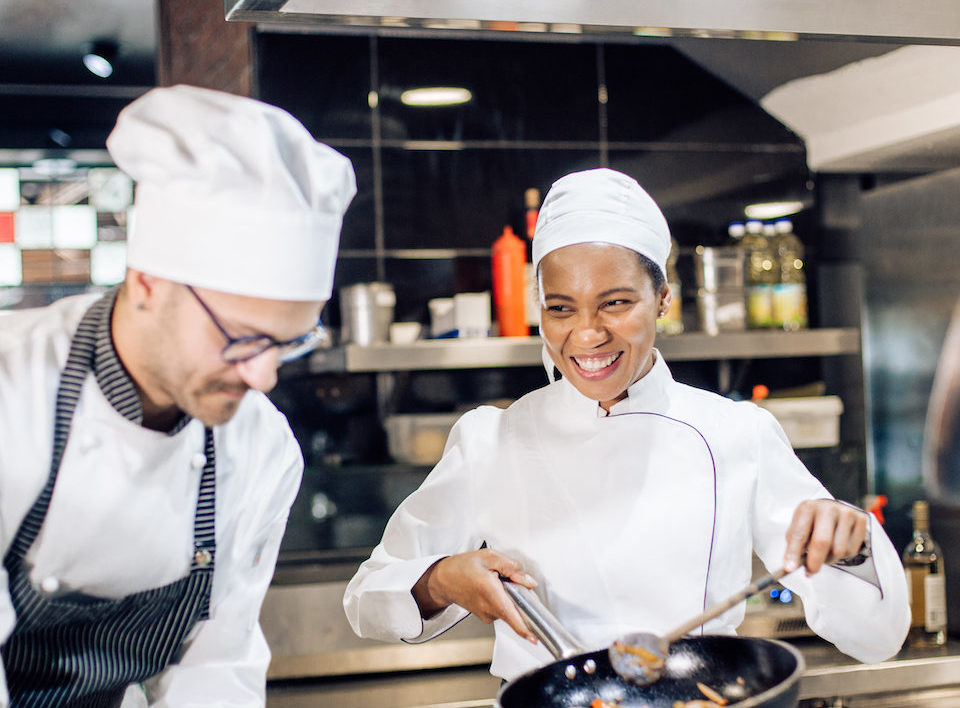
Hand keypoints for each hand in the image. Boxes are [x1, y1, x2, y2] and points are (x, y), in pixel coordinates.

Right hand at [412, 549, 538, 641]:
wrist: (444, 580)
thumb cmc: (463, 567)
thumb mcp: (489, 557)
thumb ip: (513, 568)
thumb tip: (530, 582)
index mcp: (490, 591)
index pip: (511, 616)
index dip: (525, 629)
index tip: (535, 638)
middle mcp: (489, 608)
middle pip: (517, 612)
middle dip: (524, 599)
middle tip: (516, 582)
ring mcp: (487, 616)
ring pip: (511, 610)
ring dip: (513, 599)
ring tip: (499, 583)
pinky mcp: (487, 618)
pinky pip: (504, 611)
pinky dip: (506, 601)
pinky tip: (495, 590)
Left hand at [783, 499, 867, 574]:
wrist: (833, 508)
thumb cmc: (813, 521)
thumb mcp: (800, 526)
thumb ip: (794, 545)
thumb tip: (791, 566)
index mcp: (808, 507)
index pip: (799, 534)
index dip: (793, 552)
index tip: (790, 568)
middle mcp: (828, 508)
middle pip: (822, 542)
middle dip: (815, 561)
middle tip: (810, 571)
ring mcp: (846, 513)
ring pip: (838, 550)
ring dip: (829, 559)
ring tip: (824, 553)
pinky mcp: (861, 520)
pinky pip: (852, 550)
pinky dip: (843, 556)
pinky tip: (838, 546)